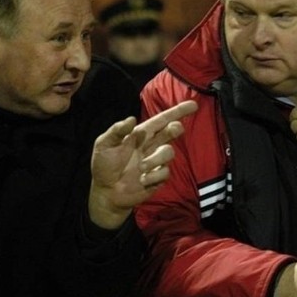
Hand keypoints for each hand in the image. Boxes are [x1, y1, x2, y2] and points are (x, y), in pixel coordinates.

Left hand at [88, 100, 197, 228]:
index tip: (193, 104)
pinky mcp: (158, 177)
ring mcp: (156, 161)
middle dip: (175, 128)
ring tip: (141, 167)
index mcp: (140, 134)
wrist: (106, 192)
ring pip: (169, 152)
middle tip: (174, 129)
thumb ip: (117, 131)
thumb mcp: (103, 144)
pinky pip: (164, 172)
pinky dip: (153, 176)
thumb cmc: (103, 165)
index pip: (161, 119)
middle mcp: (151, 145)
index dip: (177, 111)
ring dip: (156, 158)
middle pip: (172, 131)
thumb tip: (132, 119)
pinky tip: (142, 180)